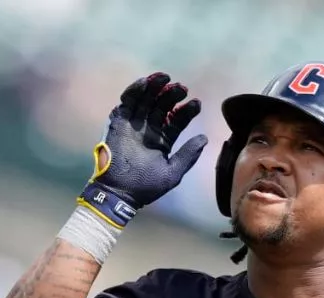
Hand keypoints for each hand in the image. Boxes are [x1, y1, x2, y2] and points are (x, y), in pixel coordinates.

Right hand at [77, 72, 208, 227]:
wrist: (119, 193)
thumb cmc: (145, 186)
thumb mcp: (172, 172)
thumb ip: (188, 155)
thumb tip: (205, 138)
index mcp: (162, 140)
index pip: (177, 120)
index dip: (187, 111)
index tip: (197, 103)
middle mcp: (149, 129)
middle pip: (162, 106)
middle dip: (172, 95)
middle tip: (182, 88)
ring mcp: (134, 124)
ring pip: (146, 100)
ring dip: (155, 87)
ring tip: (166, 78)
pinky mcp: (119, 122)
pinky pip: (127, 102)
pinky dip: (135, 90)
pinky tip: (146, 82)